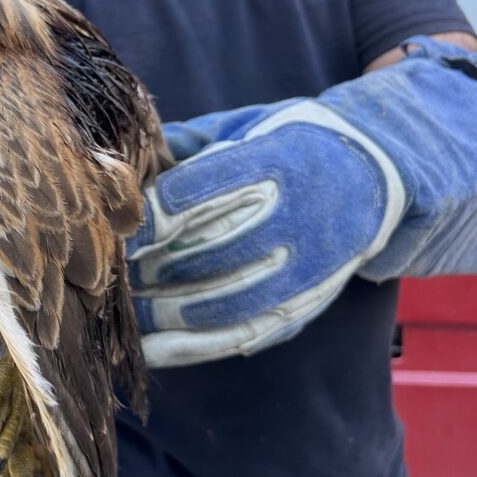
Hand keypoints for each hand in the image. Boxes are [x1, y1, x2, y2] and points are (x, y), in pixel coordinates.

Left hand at [130, 36, 476, 368]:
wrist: (374, 176)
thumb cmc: (283, 145)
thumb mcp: (243, 126)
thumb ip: (185, 143)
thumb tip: (120, 162)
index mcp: (278, 160)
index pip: (202, 190)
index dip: (150, 214)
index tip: (112, 227)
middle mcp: (298, 215)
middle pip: (209, 251)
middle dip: (147, 267)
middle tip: (102, 273)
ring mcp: (308, 268)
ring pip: (223, 301)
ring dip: (162, 312)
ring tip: (118, 312)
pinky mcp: (305, 305)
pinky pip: (243, 335)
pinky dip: (190, 347)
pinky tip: (149, 349)